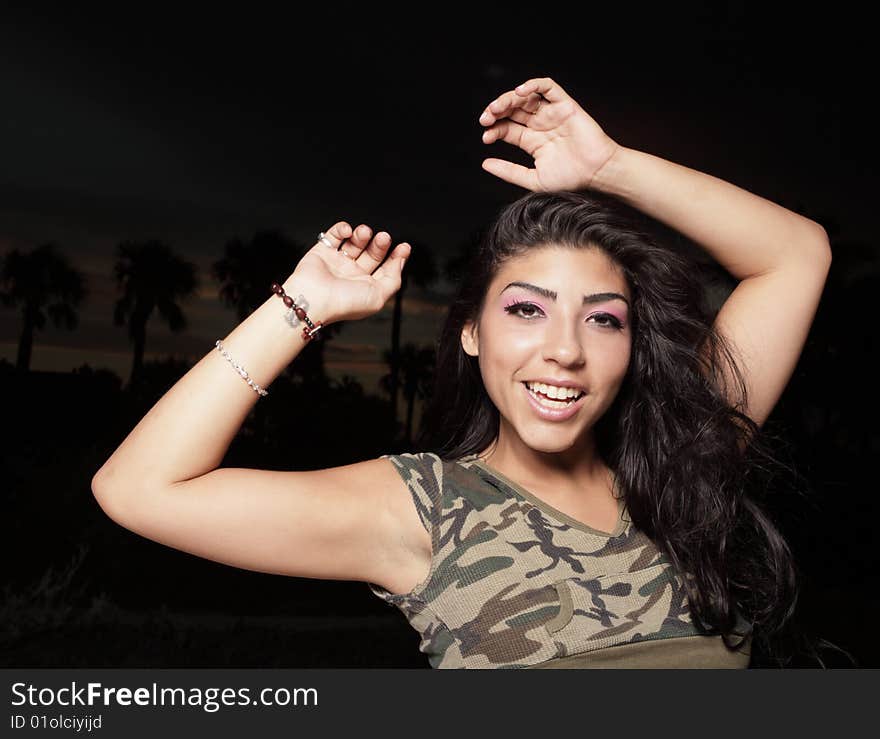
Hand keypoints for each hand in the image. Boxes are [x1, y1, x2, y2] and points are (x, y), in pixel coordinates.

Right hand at [286, 222, 410, 323]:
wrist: (314, 298)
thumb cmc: (344, 303)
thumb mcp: (379, 297)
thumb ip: (393, 279)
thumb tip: (400, 261)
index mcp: (366, 287)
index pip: (385, 268)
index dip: (396, 257)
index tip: (404, 246)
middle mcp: (352, 275)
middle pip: (372, 253)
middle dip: (380, 244)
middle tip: (383, 237)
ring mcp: (337, 263)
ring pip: (355, 243)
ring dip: (363, 234)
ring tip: (364, 233)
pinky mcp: (322, 252)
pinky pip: (334, 235)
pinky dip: (342, 229)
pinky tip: (347, 232)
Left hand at [478, 76, 620, 191]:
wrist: (597, 173)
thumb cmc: (571, 179)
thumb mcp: (533, 179)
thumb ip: (509, 172)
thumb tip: (485, 163)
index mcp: (532, 141)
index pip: (507, 129)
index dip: (494, 130)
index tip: (486, 137)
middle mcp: (540, 125)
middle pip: (512, 110)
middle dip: (496, 111)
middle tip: (486, 118)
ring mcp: (552, 114)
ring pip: (525, 97)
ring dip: (508, 98)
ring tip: (497, 107)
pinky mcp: (565, 105)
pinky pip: (548, 87)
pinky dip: (533, 85)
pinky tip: (520, 92)